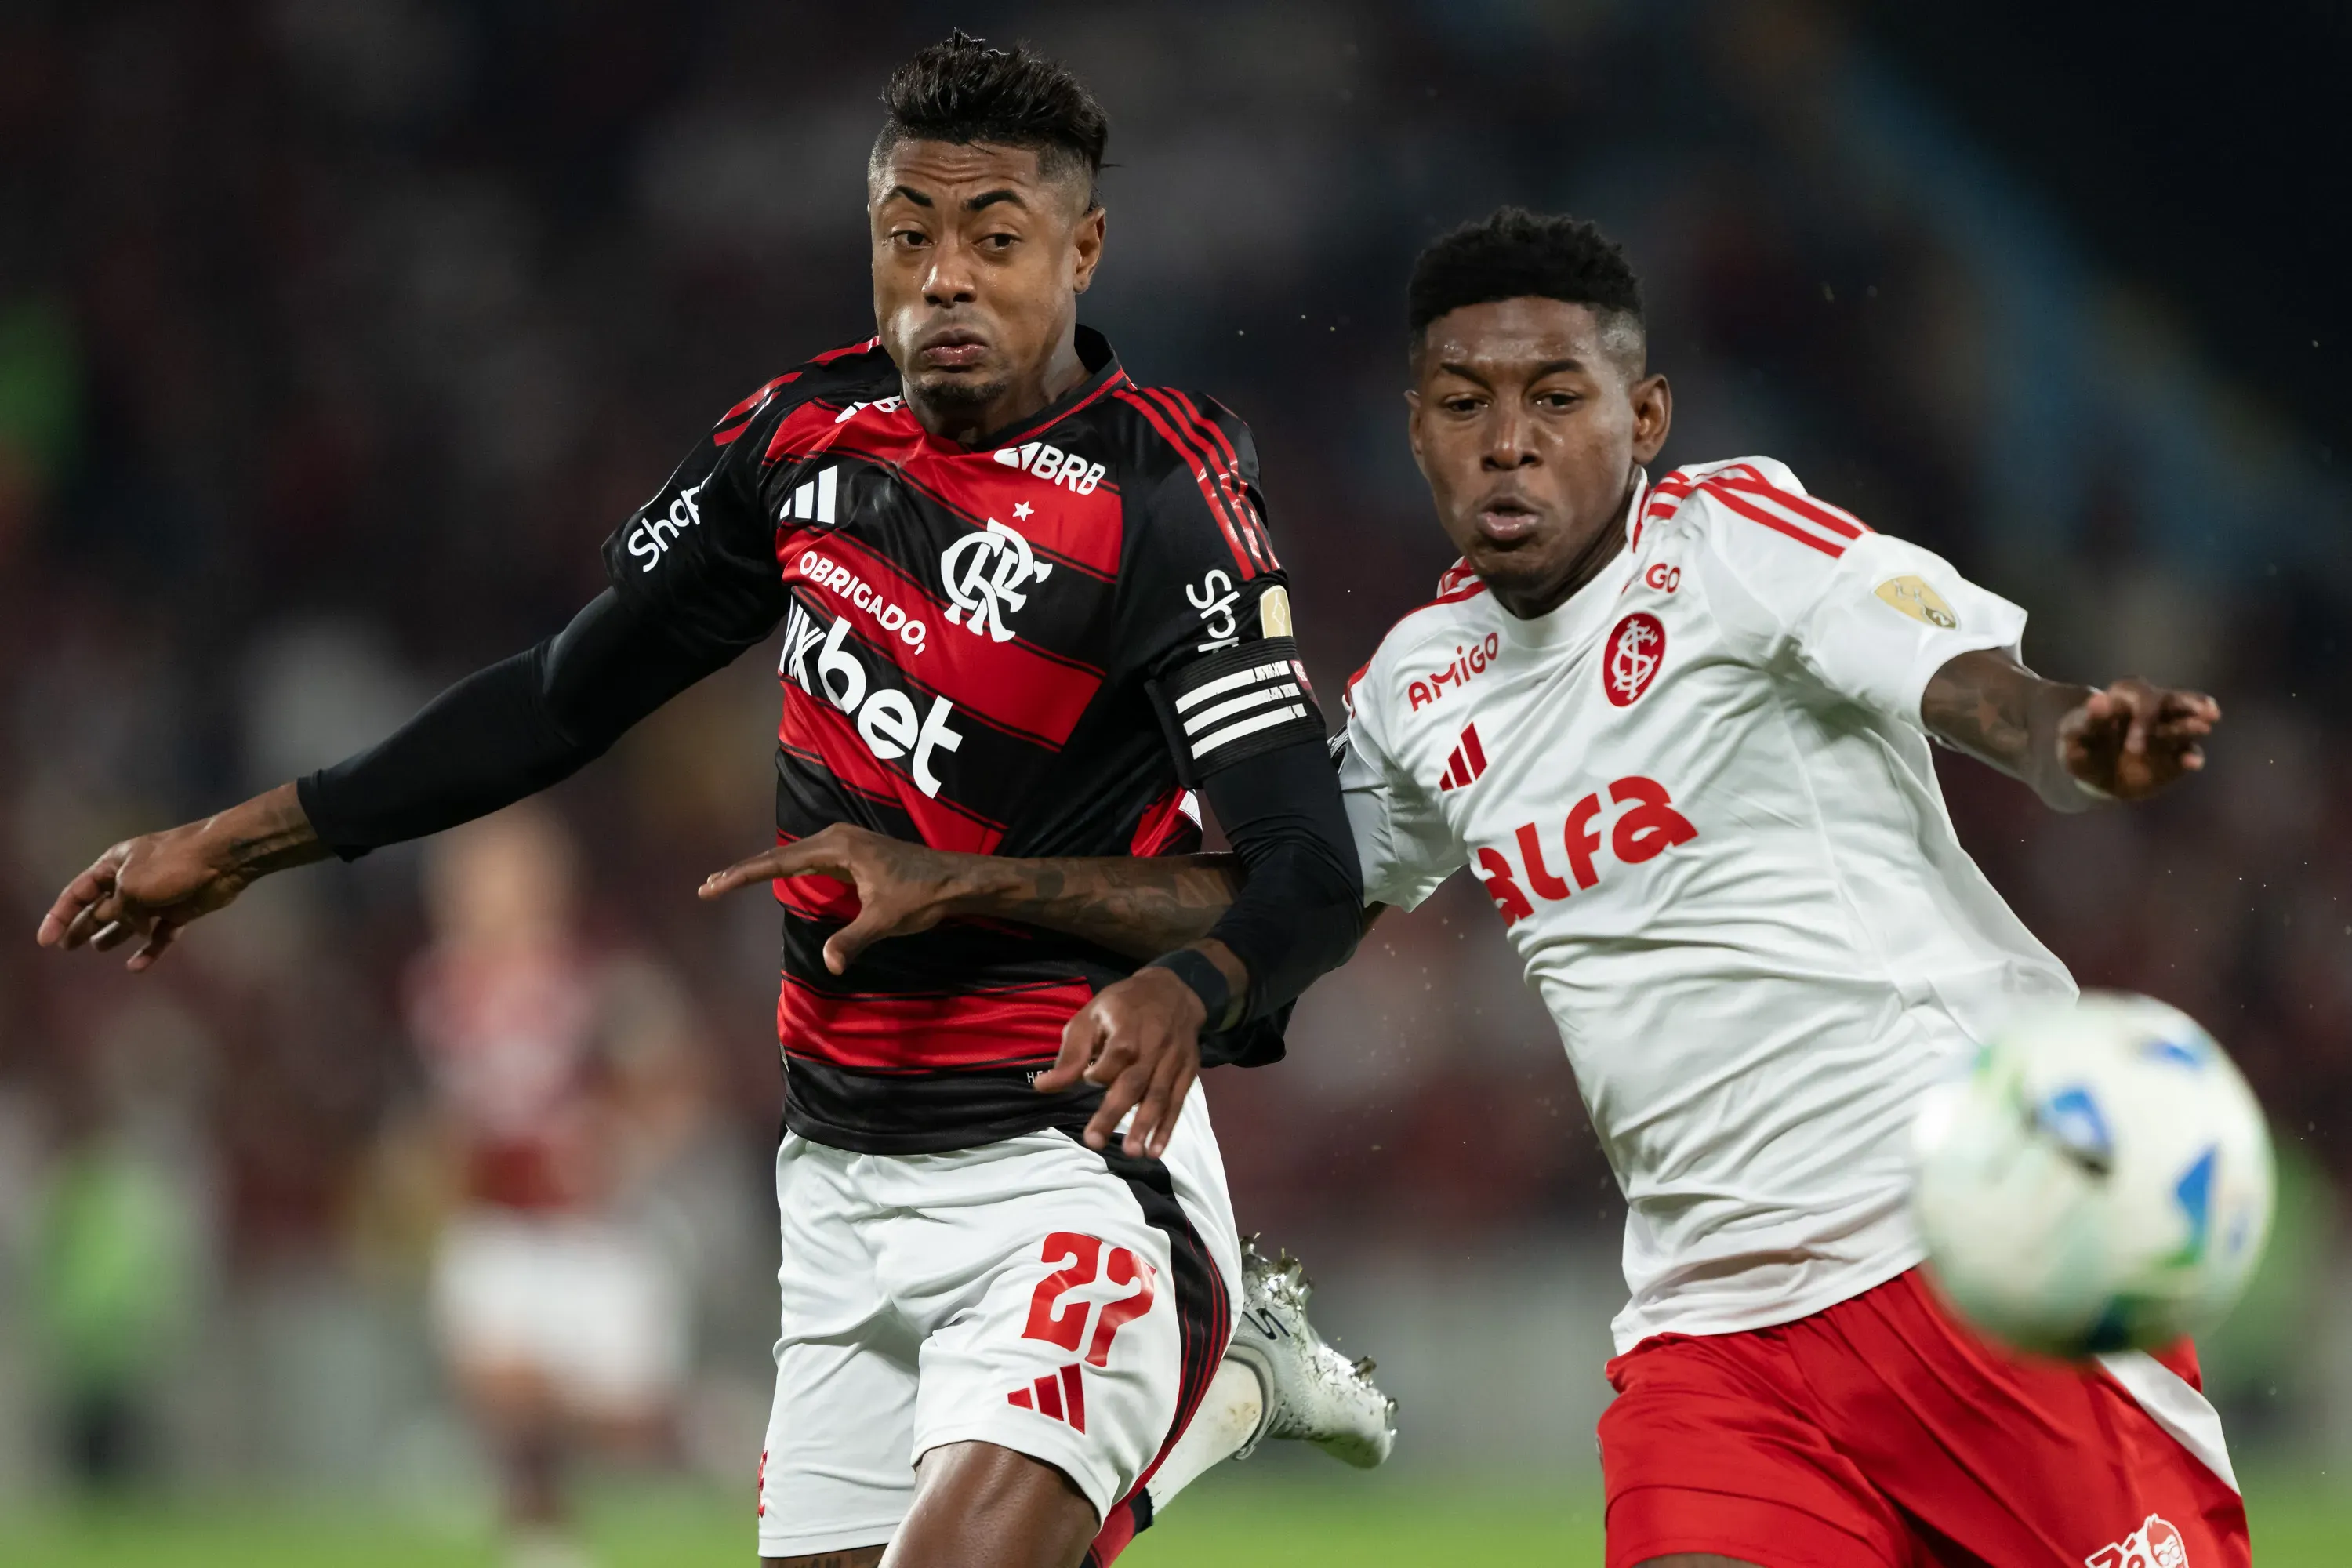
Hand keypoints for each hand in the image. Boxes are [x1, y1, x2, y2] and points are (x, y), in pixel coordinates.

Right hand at [35, 783, 322, 970]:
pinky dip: (150, 950)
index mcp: (113, 865)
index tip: (45, 941)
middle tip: (66, 946)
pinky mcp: (181, 910)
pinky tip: (136, 967)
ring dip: (114, 934)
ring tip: (97, 948)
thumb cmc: (171, 866)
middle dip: (82, 925)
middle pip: (101, 907)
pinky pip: (161, 935)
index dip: (59, 916)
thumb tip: (115, 924)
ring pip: (130, 921)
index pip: (77, 892)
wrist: (222, 860)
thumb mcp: (131, 888)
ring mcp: (158, 896)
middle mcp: (133, 880)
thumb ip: (116, 909)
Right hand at [699, 822, 1005, 974]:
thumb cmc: (924, 895)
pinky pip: (806, 859)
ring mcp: (843, 843)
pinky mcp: (851, 852)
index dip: (741, 876)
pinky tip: (769, 876)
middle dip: (742, 872)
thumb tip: (829, 964)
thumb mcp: (886, 920)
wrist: (956, 878)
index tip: (712, 886)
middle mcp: (836, 838)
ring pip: (790, 856)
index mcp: (838, 847)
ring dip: (760, 869)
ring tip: (726, 882)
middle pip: (777, 856)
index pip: (777, 863)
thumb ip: (854, 939)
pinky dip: (782, 869)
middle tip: (707, 887)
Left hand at [1034, 965, 1206, 1158]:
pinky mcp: (1187, 1072)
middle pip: (1133, 1082)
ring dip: (1145, 1126)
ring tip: (1131, 1153)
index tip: (1086, 1078)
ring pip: (1159, 1096)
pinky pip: (1178, 1102)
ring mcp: (1174, 1061)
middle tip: (1094, 1141)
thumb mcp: (1090, 1017)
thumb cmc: (1122, 1006)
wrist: (1174, 990)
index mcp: (1127, 1028)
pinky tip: (1155, 1149)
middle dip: (1114, 1112)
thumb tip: (1043, 1087)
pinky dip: (1168, 1127)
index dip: (1097, 1074)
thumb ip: (1070, 1055)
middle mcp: (1154, 1046)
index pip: (1113, 1059)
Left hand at [2057, 679, 2220, 800]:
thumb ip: (2087, 720)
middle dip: (2191, 704)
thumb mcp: (2075, 735)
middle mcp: (2152, 710)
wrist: (2093, 773)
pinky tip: (2193, 763)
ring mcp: (2167, 731)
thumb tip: (2098, 700)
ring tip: (2205, 727)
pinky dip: (2192, 757)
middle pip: (2175, 701)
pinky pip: (2188, 753)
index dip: (2144, 718)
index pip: (2142, 698)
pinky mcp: (2175, 754)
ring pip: (2186, 723)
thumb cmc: (2082, 746)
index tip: (2134, 748)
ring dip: (2195, 725)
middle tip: (2207, 711)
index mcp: (2126, 698)